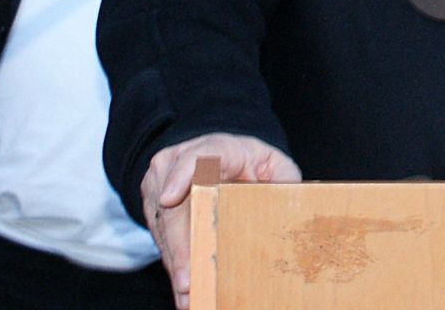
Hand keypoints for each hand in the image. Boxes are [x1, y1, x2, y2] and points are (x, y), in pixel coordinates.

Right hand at [141, 132, 300, 309]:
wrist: (220, 154)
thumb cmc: (249, 160)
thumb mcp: (272, 162)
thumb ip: (284, 177)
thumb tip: (292, 202)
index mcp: (213, 149)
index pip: (193, 158)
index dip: (180, 177)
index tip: (169, 199)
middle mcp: (178, 163)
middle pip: (173, 206)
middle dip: (180, 247)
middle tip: (188, 282)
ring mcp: (160, 184)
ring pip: (163, 227)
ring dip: (175, 264)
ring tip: (188, 296)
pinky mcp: (152, 205)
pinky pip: (161, 238)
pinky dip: (174, 265)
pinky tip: (185, 291)